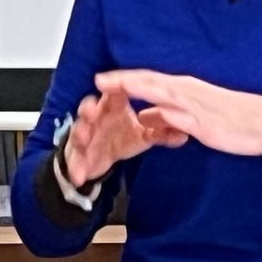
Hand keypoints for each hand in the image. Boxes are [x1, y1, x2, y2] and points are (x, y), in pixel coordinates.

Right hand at [61, 78, 182, 184]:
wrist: (99, 157)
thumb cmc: (121, 136)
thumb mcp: (143, 135)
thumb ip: (161, 133)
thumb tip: (184, 134)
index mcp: (112, 107)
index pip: (113, 92)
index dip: (113, 87)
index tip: (111, 85)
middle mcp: (96, 118)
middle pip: (89, 109)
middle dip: (88, 109)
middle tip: (91, 111)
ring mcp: (86, 136)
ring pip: (79, 132)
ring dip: (80, 134)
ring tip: (84, 138)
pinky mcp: (80, 156)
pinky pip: (77, 161)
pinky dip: (77, 168)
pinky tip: (79, 176)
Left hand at [95, 70, 261, 158]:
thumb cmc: (233, 117)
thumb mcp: (195, 113)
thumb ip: (169, 113)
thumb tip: (148, 115)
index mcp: (185, 88)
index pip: (149, 79)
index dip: (125, 78)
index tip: (103, 78)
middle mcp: (186, 91)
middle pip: (148, 81)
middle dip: (122, 80)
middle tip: (97, 79)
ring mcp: (193, 106)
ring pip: (158, 92)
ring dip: (134, 88)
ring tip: (112, 88)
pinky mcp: (201, 122)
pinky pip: (177, 117)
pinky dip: (158, 116)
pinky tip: (143, 116)